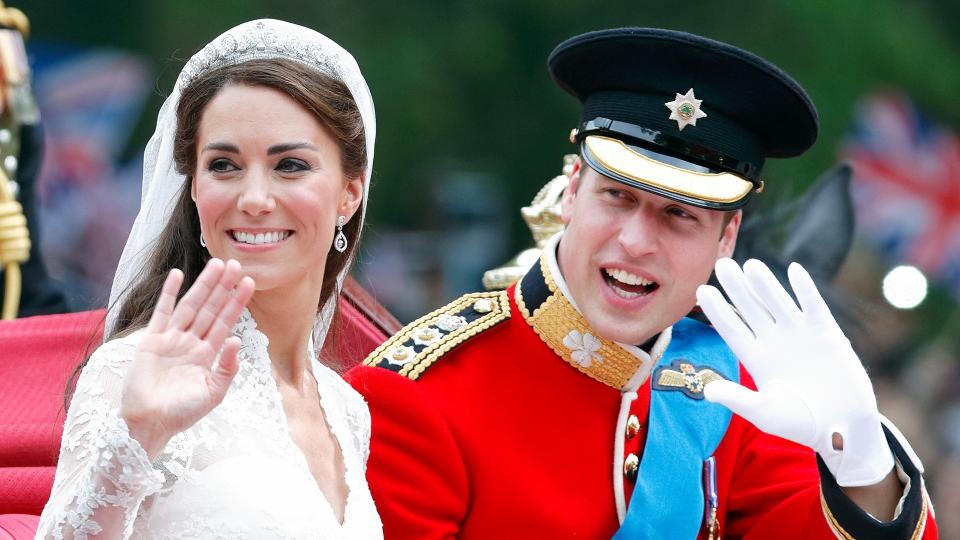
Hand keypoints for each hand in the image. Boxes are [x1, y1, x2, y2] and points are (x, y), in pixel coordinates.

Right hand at [121, 258, 254, 458]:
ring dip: (203, 285)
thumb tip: (237, 339)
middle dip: (223, 287)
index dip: (237, 302)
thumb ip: (228, 367)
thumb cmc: (182, 413)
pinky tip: (178, 275)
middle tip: (236, 264)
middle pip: (211, 308)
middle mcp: (191, 343)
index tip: (249, 282)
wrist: (150, 424)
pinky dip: (169, 294)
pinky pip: (162, 312)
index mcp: (207, 354)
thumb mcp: (214, 393)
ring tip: (217, 264)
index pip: (225, 322)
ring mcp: (171, 339)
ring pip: (191, 306)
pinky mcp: (152, 341)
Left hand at [696, 258, 892, 486]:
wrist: (843, 428)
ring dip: (765, 284)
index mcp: (755, 358)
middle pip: (750, 308)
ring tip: (751, 264)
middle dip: (736, 287)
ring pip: (777, 302)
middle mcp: (773, 341)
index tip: (701, 290)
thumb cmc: (802, 424)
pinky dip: (805, 289)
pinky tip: (794, 270)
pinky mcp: (826, 333)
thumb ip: (739, 400)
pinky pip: (813, 306)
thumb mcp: (765, 414)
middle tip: (721, 263)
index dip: (717, 310)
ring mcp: (799, 335)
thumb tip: (708, 392)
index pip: (731, 328)